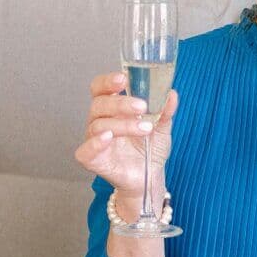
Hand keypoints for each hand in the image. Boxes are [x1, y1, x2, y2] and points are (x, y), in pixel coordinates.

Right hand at [74, 71, 178, 206]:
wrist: (150, 177)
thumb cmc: (150, 149)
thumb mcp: (162, 127)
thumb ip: (165, 111)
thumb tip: (171, 94)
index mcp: (112, 108)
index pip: (100, 88)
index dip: (108, 81)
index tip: (123, 79)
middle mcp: (100, 121)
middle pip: (99, 104)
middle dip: (121, 103)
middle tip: (142, 107)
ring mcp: (95, 140)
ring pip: (99, 125)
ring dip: (123, 124)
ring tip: (145, 128)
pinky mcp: (94, 160)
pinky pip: (85, 150)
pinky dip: (95, 143)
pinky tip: (108, 137)